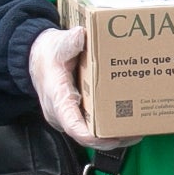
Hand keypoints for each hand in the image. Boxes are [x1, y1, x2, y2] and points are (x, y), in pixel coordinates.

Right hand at [29, 24, 140, 151]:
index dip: (91, 137)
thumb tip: (80, 35)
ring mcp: (68, 116)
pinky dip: (107, 128)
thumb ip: (69, 41)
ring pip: (90, 134)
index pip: (73, 125)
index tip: (111, 139)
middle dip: (111, 139)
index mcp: (58, 98)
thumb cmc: (47, 53)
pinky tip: (126, 121)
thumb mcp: (57, 44)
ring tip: (138, 131)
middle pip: (87, 135)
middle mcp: (61, 113)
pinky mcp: (74, 114)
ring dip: (113, 136)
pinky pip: (90, 126)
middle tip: (136, 134)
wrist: (36, 57)